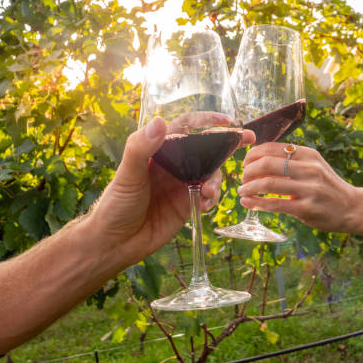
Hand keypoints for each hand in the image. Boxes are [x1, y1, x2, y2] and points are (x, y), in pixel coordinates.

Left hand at [88, 117, 254, 265]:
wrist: (114, 243)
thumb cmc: (115, 205)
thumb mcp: (127, 175)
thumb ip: (141, 148)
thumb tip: (160, 121)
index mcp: (157, 151)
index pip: (185, 128)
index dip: (206, 120)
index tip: (226, 120)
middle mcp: (172, 165)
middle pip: (204, 149)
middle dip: (226, 144)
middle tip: (248, 139)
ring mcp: (181, 185)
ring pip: (210, 173)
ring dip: (216, 179)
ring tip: (207, 192)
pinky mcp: (187, 205)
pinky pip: (208, 196)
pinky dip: (212, 198)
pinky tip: (205, 205)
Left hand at [239, 142, 356, 231]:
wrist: (352, 207)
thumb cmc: (326, 186)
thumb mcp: (312, 167)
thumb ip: (289, 162)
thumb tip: (256, 162)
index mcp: (308, 154)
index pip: (272, 147)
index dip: (253, 154)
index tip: (245, 163)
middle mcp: (310, 169)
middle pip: (267, 164)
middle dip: (248, 171)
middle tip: (242, 178)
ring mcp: (309, 189)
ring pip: (268, 183)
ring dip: (249, 187)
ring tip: (242, 191)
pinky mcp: (307, 208)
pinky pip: (275, 204)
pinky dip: (257, 203)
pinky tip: (248, 202)